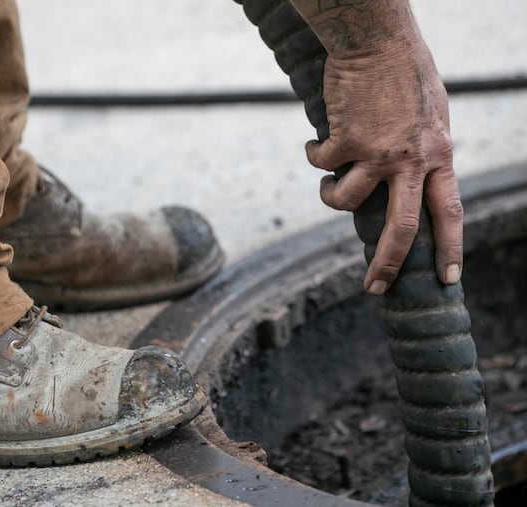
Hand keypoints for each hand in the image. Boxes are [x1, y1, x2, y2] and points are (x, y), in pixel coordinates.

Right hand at [305, 37, 462, 294]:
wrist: (375, 40)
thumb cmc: (405, 72)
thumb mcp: (433, 115)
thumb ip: (428, 152)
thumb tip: (418, 180)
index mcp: (438, 154)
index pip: (449, 212)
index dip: (449, 249)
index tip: (445, 279)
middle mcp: (410, 159)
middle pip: (401, 228)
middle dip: (386, 265)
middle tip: (374, 288)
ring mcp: (376, 151)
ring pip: (344, 201)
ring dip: (328, 198)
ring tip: (327, 185)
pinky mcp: (344, 139)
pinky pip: (319, 164)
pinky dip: (313, 158)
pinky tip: (316, 145)